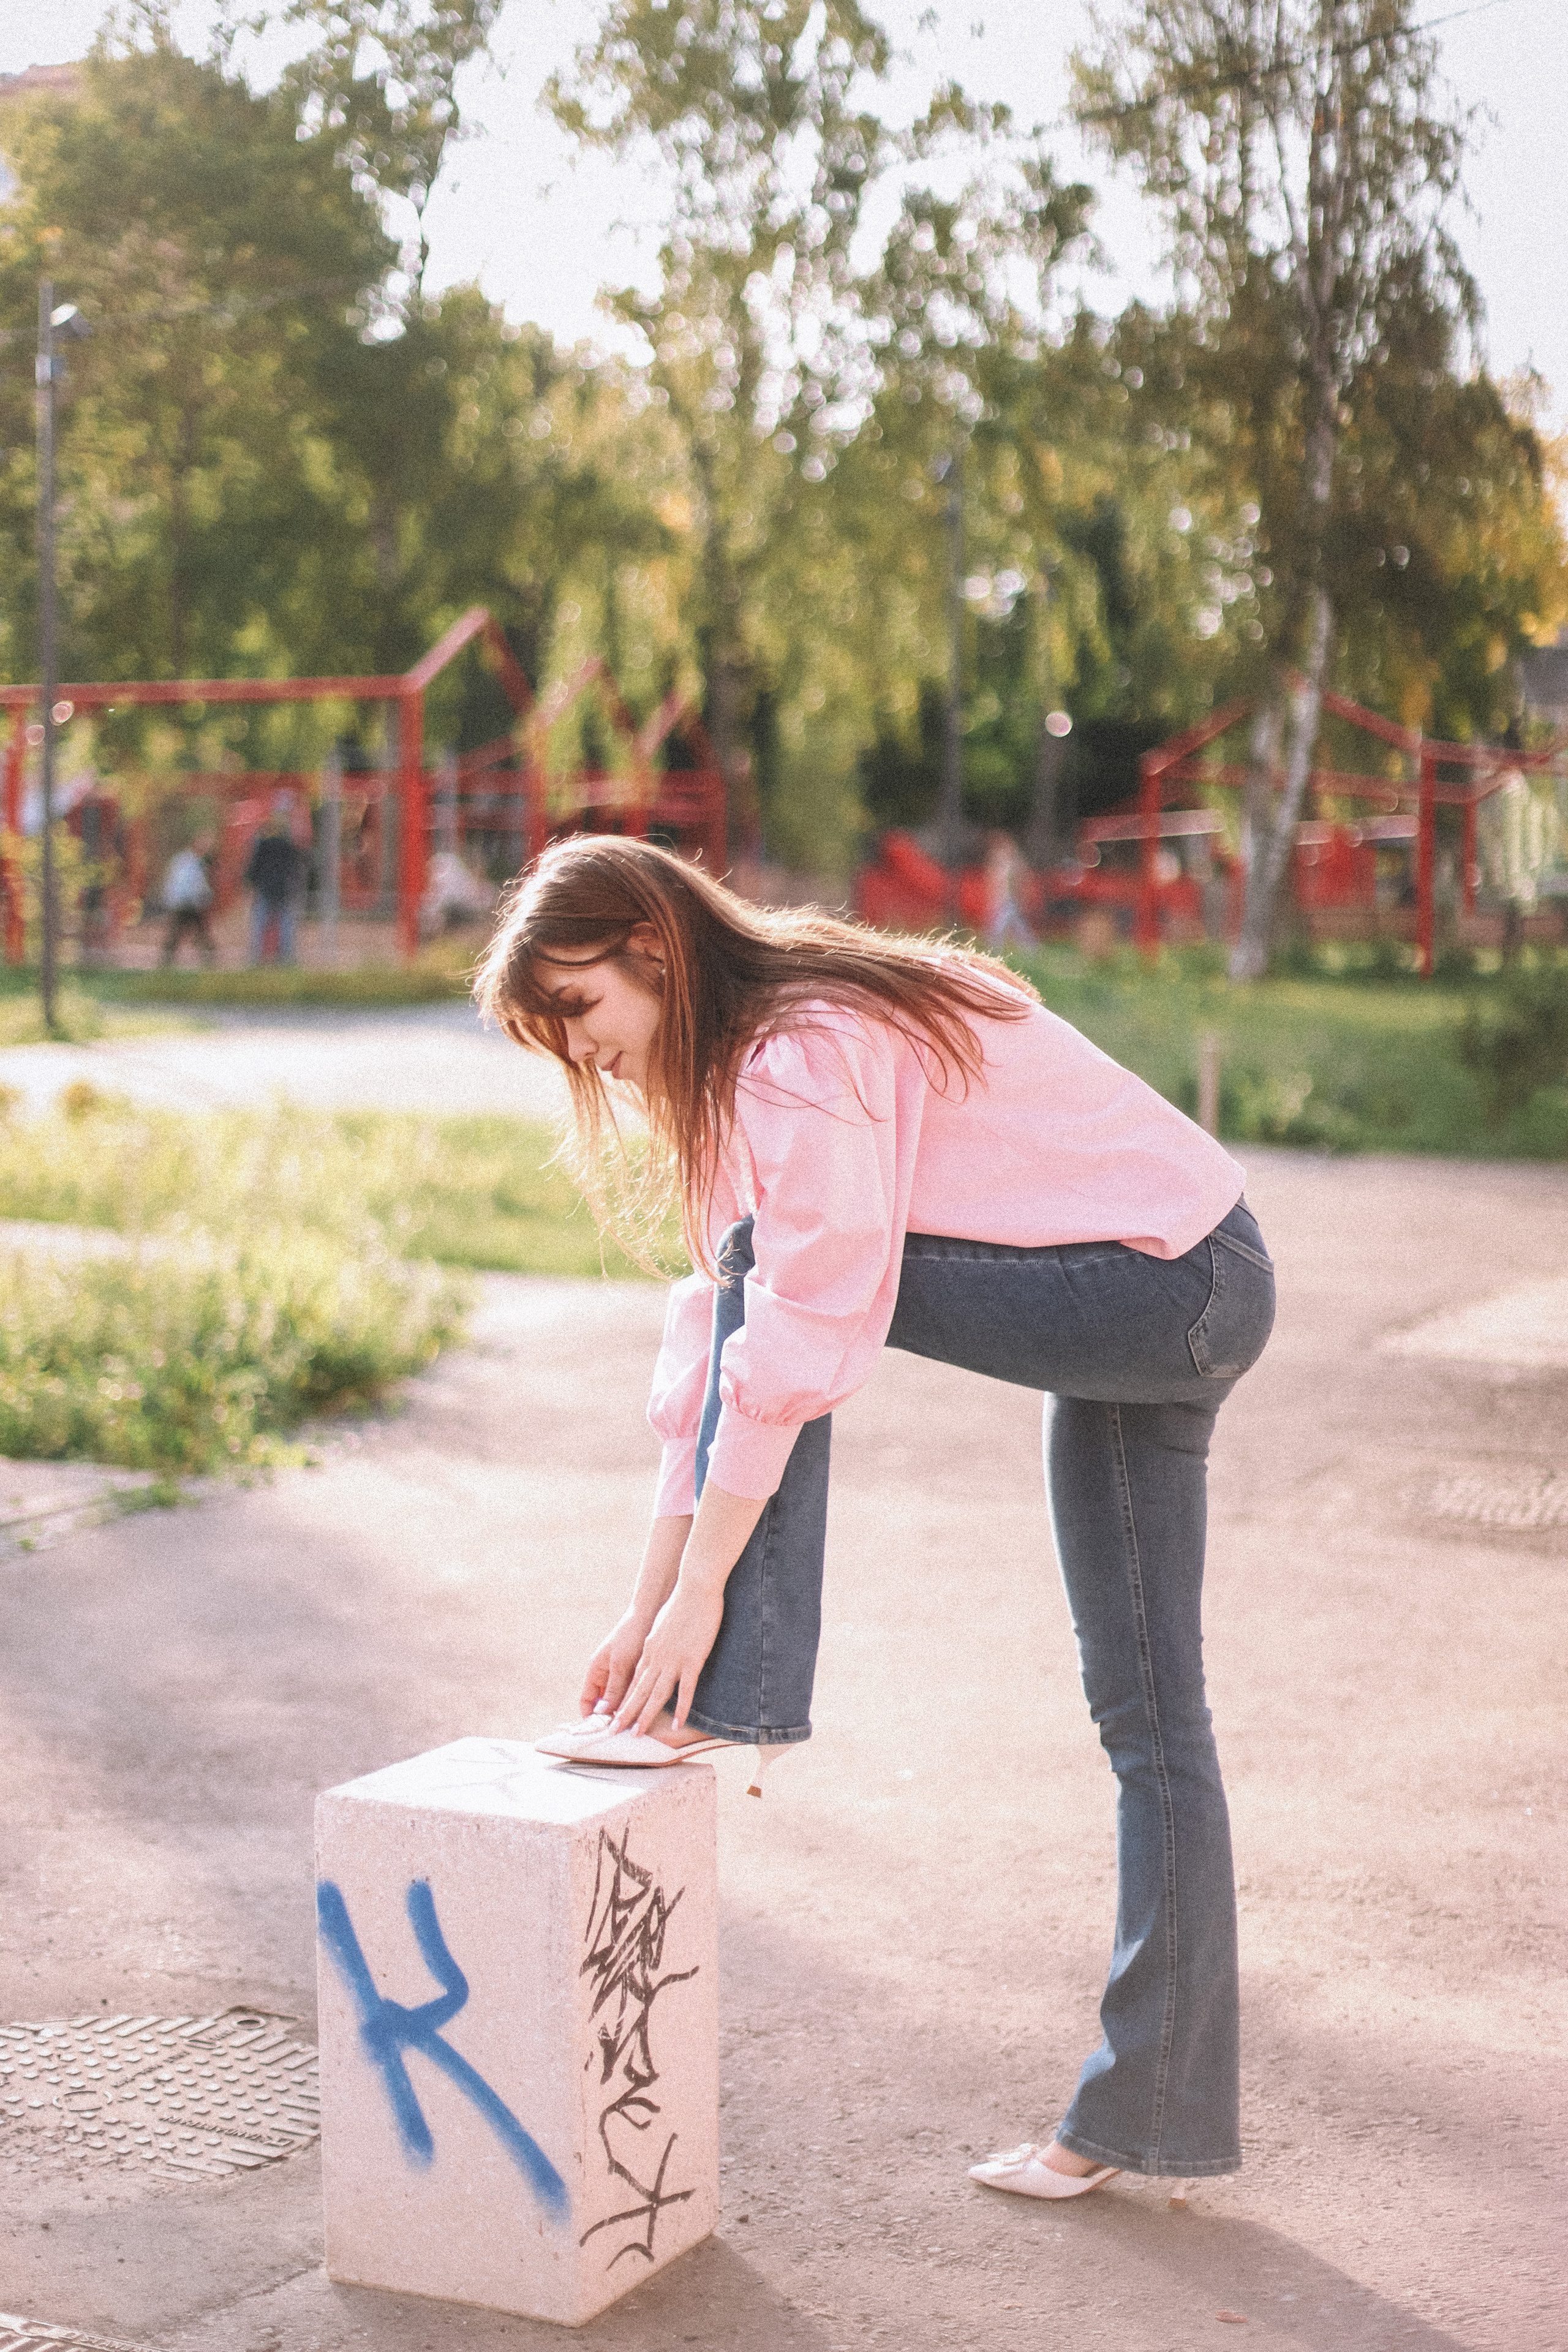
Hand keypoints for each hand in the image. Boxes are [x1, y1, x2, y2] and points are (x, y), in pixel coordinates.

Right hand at [579, 1609, 654, 1720]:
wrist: (649, 1615)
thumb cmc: (631, 1636)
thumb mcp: (620, 1664)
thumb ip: (612, 1688)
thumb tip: (600, 1713)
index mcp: (596, 1670)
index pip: (586, 1699)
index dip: (590, 1716)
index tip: (599, 1731)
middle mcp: (606, 1674)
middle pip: (602, 1704)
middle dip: (608, 1718)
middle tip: (618, 1734)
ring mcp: (620, 1674)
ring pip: (618, 1700)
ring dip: (623, 1712)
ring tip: (631, 1728)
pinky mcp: (636, 1672)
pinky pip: (631, 1693)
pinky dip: (634, 1703)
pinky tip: (643, 1712)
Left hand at [612, 1577, 724, 1735]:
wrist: (694, 1587)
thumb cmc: (682, 1602)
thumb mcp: (663, 1624)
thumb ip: (658, 1641)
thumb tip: (654, 1652)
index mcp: (649, 1649)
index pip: (634, 1680)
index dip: (625, 1699)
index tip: (616, 1715)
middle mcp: (656, 1657)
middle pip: (639, 1691)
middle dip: (626, 1714)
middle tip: (613, 1733)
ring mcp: (673, 1659)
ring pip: (656, 1694)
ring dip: (645, 1716)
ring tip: (636, 1735)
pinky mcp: (692, 1659)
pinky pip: (685, 1689)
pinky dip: (680, 1708)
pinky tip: (675, 1723)